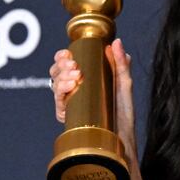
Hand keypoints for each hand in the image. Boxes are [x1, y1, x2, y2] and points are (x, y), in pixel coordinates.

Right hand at [49, 39, 137, 159]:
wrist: (122, 137)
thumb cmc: (123, 112)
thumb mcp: (124, 83)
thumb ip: (121, 63)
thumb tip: (116, 42)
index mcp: (83, 79)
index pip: (65, 64)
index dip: (62, 56)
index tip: (68, 53)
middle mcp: (73, 90)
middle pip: (56, 72)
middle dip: (61, 65)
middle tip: (73, 64)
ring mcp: (69, 103)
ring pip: (55, 85)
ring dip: (61, 76)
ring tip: (76, 75)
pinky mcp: (68, 117)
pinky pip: (58, 102)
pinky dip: (61, 91)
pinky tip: (70, 86)